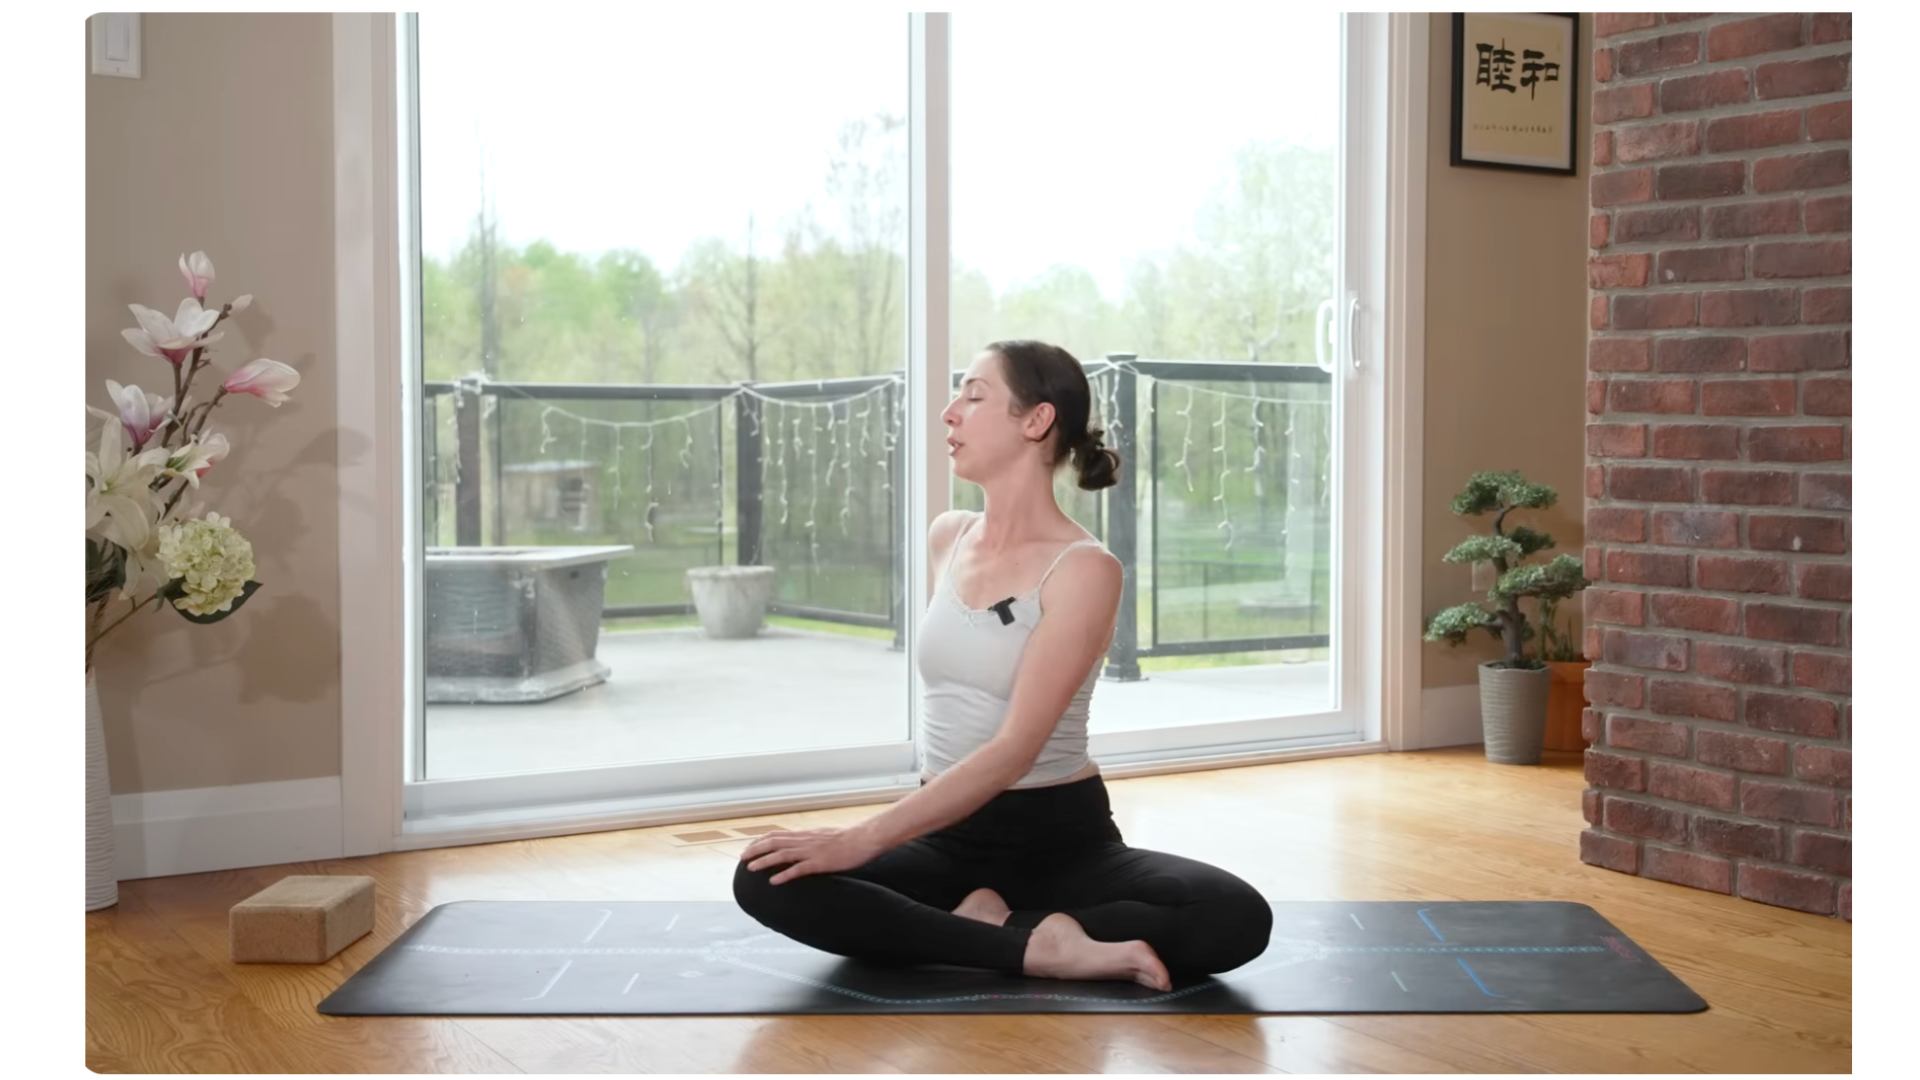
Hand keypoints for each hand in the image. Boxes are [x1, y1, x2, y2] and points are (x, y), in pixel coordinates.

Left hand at [739, 826, 879, 884]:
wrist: (865, 839)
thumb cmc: (851, 839)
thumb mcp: (827, 835)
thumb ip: (814, 840)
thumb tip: (806, 844)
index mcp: (807, 835)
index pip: (778, 835)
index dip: (762, 841)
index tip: (750, 847)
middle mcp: (805, 840)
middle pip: (774, 842)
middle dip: (756, 850)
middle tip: (742, 857)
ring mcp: (812, 851)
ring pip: (781, 854)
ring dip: (764, 861)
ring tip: (750, 868)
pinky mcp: (820, 863)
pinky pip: (798, 869)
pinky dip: (784, 875)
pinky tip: (773, 881)